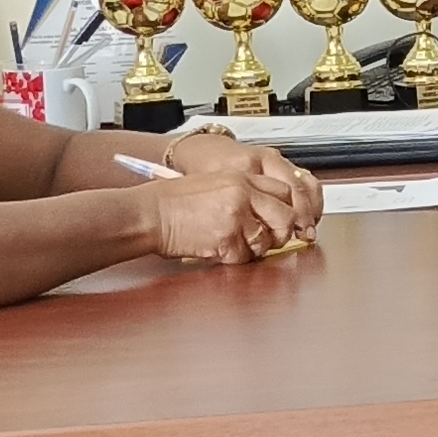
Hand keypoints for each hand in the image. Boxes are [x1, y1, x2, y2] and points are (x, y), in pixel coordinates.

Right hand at [144, 147, 317, 264]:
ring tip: (240, 246)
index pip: (284, 191)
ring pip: (267, 239)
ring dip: (258, 248)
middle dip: (283, 232)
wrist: (149, 213)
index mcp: (242, 177)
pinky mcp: (225, 239)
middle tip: (273, 240)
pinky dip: (236, 259)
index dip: (288, 208)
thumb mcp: (215, 182)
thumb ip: (244, 191)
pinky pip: (244, 257)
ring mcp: (235, 217)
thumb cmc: (173, 200)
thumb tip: (268, 210)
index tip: (284, 220)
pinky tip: (222, 252)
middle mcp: (243, 194)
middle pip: (286, 215)